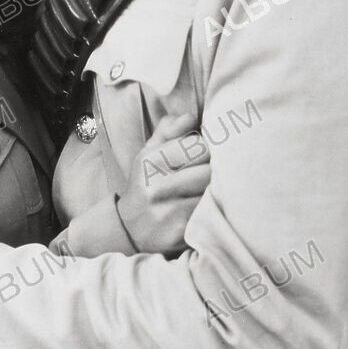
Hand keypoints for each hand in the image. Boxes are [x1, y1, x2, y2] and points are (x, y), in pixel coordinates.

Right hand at [117, 113, 210, 254]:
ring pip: (212, 192)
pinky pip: (209, 213)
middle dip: (214, 169)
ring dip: (217, 189)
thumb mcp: (149, 153)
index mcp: (151, 161)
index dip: (208, 148)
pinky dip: (213, 208)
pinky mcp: (181, 232)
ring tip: (213, 188)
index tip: (206, 153)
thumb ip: (169, 130)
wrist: (130, 228)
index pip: (199, 146)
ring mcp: (169, 211)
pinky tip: (208, 206)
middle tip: (212, 171)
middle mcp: (158, 186)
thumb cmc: (146, 183)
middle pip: (209, 169)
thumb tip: (191, 117)